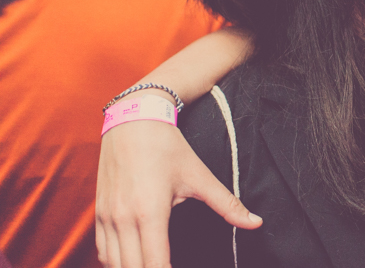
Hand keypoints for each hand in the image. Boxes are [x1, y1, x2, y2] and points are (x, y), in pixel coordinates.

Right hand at [95, 113, 261, 267]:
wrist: (133, 120)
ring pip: (112, 264)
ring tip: (154, 267)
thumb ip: (227, 204)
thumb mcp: (199, 176)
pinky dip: (115, 263)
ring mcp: (107, 217)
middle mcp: (123, 219)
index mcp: (150, 213)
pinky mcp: (99, 213)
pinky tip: (133, 262)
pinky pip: (102, 251)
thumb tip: (256, 222)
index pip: (155, 264)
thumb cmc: (167, 147)